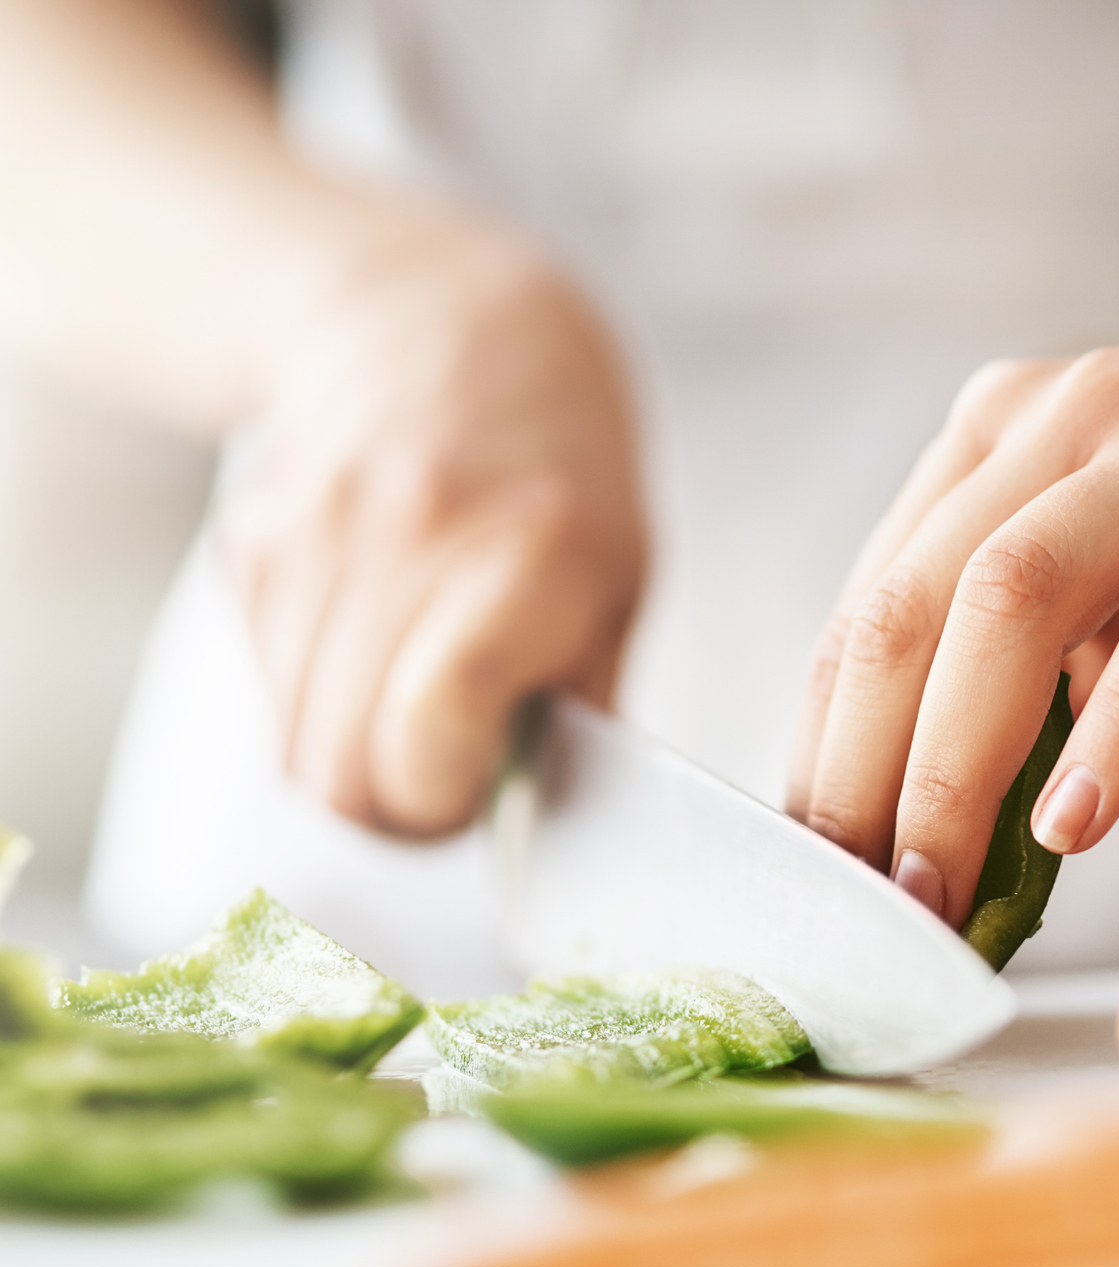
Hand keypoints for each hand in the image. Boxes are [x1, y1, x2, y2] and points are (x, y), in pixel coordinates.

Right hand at [217, 221, 647, 836]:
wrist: (446, 328)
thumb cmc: (561, 477)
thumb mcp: (619, 585)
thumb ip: (583, 710)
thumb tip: (545, 836)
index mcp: (528, 551)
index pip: (432, 726)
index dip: (448, 796)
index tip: (480, 789)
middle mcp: (410, 532)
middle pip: (343, 767)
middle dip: (398, 809)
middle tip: (450, 781)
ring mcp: (315, 530)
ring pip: (293, 741)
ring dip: (353, 761)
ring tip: (420, 713)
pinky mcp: (250, 538)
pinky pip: (269, 683)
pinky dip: (316, 698)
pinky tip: (373, 642)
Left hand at [788, 273, 1118, 922]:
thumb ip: (1059, 687)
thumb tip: (946, 833)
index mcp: (1015, 429)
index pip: (878, 603)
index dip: (826, 747)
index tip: (817, 876)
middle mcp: (1080, 406)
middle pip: (920, 600)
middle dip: (865, 770)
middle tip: (862, 908)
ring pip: (1026, 591)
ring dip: (962, 760)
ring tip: (940, 886)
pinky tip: (1082, 822)